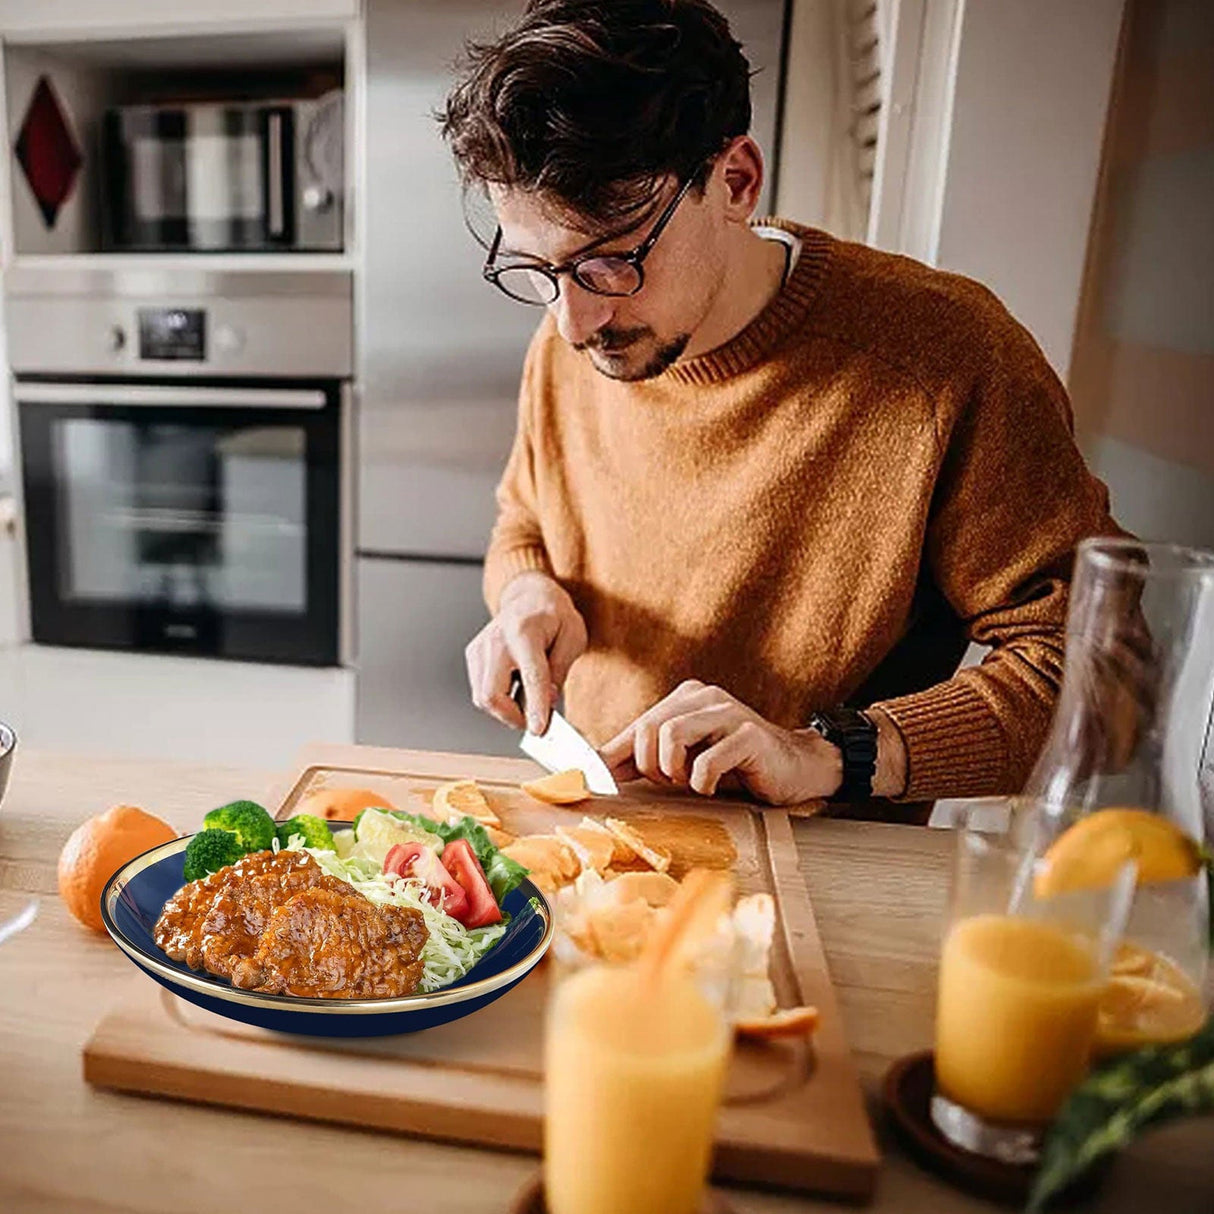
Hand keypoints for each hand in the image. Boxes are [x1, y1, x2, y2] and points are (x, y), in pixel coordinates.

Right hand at [465, 571, 587, 733]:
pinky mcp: (473, 656)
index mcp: (524, 631)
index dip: (535, 708)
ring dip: (506, 709)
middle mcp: (496, 639)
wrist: (530, 596)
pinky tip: (515, 688)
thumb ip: (560, 669)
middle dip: (513, 717)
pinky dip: (499, 699)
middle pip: (491, 695)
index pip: (529, 677)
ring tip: (528, 699)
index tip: (539, 730)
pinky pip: (480, 691)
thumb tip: (548, 701)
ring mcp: (480, 648)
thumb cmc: (554, 616)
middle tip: (535, 720)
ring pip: (483, 698)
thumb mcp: (573, 637)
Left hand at [599, 681, 843, 805]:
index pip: (636, 726)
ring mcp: (728, 713)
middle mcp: (705, 697)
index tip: (601, 784)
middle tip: (668, 783)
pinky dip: (702, 782)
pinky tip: (712, 787)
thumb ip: (643, 760)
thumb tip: (596, 769)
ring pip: (672, 735)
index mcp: (685, 698)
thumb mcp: (684, 760)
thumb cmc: (736, 766)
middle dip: (649, 766)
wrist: (795, 768)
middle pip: (648, 728)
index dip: (615, 759)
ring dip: (673, 770)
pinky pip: (707, 760)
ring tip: (688, 782)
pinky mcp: (749, 735)